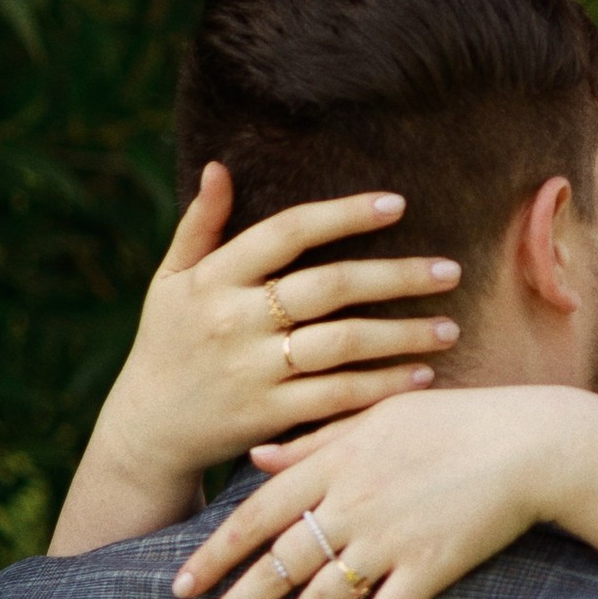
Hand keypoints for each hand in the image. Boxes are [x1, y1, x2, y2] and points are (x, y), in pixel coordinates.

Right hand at [50, 170, 463, 555]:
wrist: (146, 432)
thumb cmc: (167, 343)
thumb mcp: (171, 281)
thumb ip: (200, 225)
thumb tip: (219, 166)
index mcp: (214, 278)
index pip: (286, 232)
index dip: (344, 214)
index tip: (397, 204)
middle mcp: (235, 320)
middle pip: (329, 287)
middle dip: (397, 277)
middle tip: (451, 271)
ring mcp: (253, 371)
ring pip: (342, 345)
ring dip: (403, 336)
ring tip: (449, 328)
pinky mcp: (268, 416)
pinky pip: (338, 398)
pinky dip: (383, 387)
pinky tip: (421, 377)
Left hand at [172, 381, 597, 598]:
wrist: (533, 442)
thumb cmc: (457, 422)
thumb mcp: (379, 414)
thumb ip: (315, 438)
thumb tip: (256, 458)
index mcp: (336, 459)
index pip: (256, 513)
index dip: (214, 554)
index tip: (178, 588)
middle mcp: (354, 501)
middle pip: (277, 564)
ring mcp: (391, 537)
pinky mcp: (431, 567)